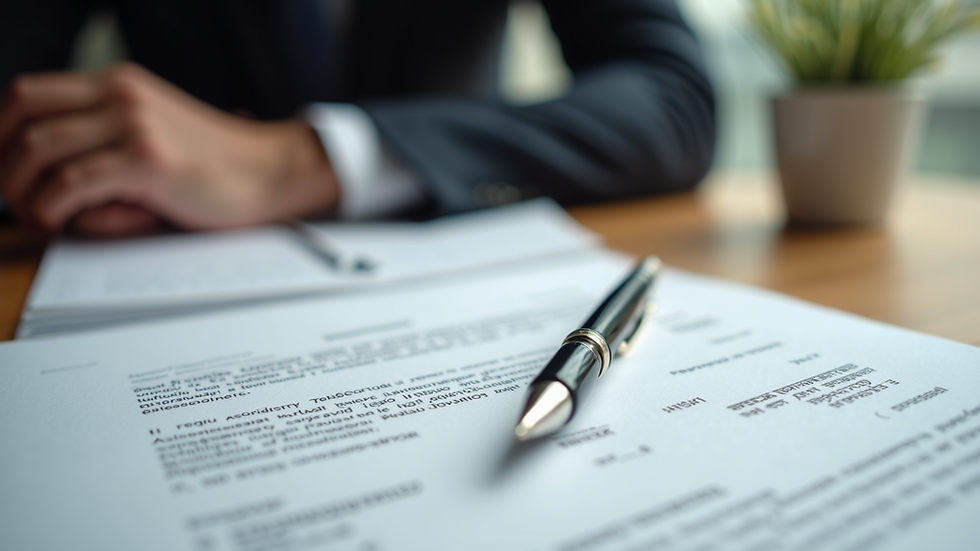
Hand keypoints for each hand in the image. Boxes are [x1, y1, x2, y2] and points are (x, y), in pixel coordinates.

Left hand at [0, 63, 337, 236]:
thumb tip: (45, 166)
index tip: (2, 165)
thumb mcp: (154, 129)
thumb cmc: (215, 164)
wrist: (269, 172)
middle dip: (4, 162)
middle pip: (24, 115)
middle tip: (11, 197)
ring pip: (38, 149)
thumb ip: (107, 133)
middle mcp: (122, 96)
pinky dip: (52, 208)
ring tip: (37, 216)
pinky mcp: (147, 162)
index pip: (31, 92)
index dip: (1, 130)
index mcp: (120, 84)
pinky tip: (62, 221)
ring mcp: (135, 126)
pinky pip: (71, 183)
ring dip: (22, 190)